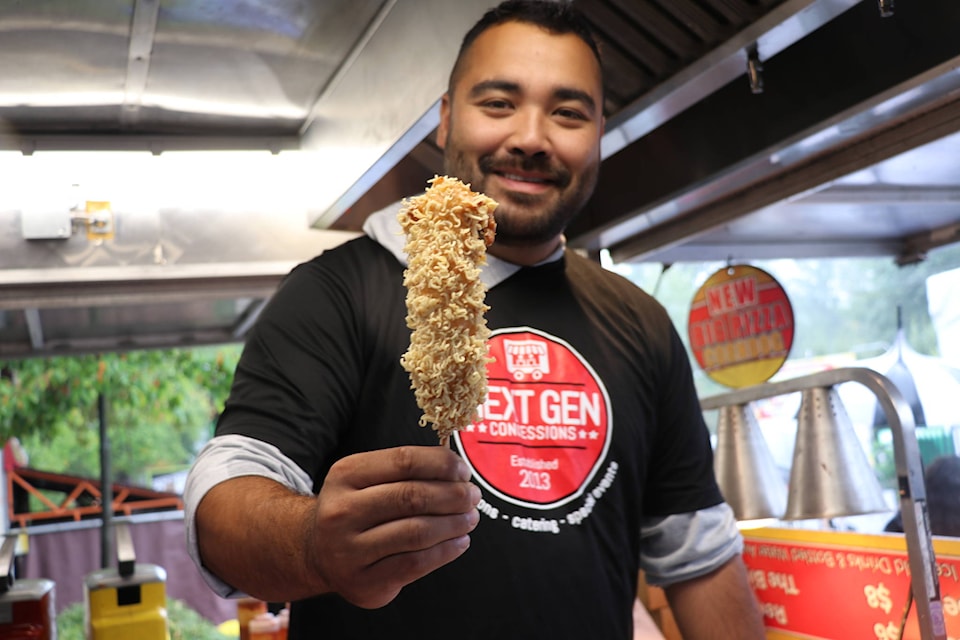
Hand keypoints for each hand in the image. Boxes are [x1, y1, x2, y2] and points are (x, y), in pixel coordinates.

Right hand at [306, 445, 480, 607]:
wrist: (316, 551)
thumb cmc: (356, 508)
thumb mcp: (366, 477)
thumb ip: (405, 470)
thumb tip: (458, 471)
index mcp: (346, 475)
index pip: (404, 461)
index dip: (441, 464)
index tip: (463, 471)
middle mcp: (342, 511)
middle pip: (412, 497)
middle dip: (453, 495)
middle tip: (473, 496)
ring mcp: (350, 550)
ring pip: (417, 533)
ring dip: (454, 524)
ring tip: (470, 518)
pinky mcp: (364, 582)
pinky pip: (415, 564)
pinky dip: (445, 552)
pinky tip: (459, 542)